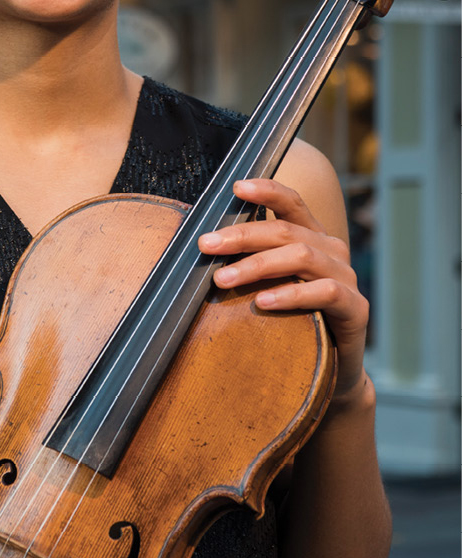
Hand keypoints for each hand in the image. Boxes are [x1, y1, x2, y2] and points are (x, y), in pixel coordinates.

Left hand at [198, 177, 368, 402]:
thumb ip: (249, 262)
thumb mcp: (269, 284)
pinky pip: (324, 293)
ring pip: (301, 256)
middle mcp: (331, 250)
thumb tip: (202, 248)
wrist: (332, 370)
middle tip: (206, 245)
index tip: (236, 187)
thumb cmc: (293, 320)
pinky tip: (262, 301)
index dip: (267, 191)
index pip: (291, 203)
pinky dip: (291, 295)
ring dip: (256, 265)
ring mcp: (346, 277)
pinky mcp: (355, 308)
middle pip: (285, 231)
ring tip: (222, 279)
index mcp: (311, 237)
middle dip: (241, 236)